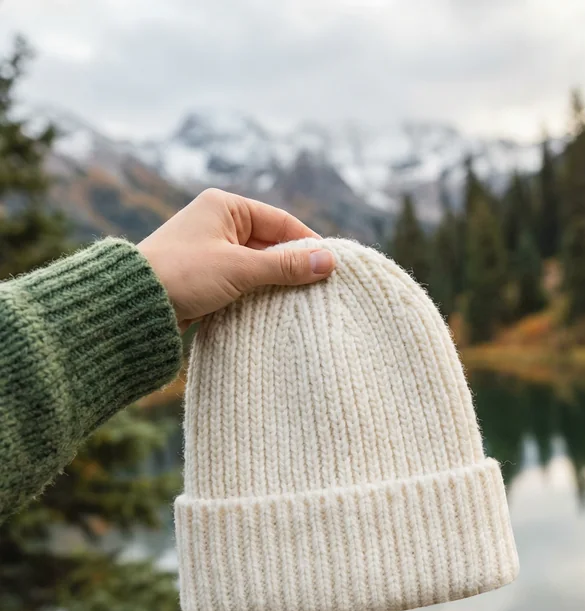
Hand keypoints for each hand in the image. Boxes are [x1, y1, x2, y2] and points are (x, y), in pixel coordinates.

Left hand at [138, 188, 335, 331]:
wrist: (133, 304)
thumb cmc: (183, 275)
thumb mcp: (239, 268)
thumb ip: (285, 266)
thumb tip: (329, 261)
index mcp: (224, 206)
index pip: (280, 222)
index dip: (307, 243)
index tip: (331, 265)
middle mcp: (217, 222)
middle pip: (270, 243)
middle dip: (293, 265)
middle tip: (320, 287)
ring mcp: (210, 249)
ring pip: (256, 264)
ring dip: (275, 282)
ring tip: (302, 301)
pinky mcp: (204, 275)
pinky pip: (241, 280)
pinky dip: (257, 292)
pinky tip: (273, 308)